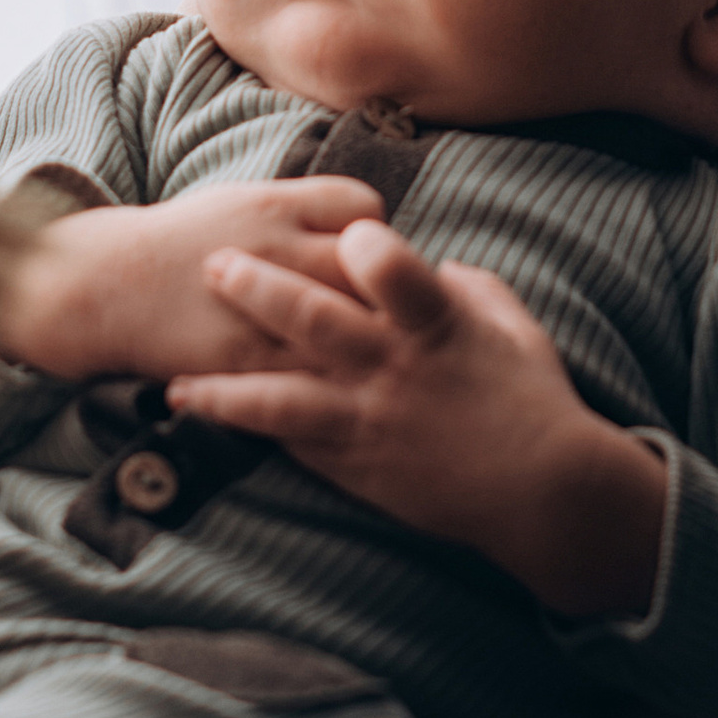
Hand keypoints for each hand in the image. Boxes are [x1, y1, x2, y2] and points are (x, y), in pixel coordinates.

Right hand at [0, 178, 387, 383]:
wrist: (110, 286)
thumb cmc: (185, 240)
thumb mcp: (244, 200)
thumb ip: (307, 208)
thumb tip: (371, 224)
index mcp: (274, 204)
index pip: (363, 206)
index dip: (374, 231)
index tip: (365, 254)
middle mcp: (274, 250)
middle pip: (365, 268)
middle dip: (382, 292)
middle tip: (378, 310)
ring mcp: (261, 310)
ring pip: (346, 327)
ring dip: (363, 342)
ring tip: (360, 350)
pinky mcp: (246, 363)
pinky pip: (308, 377)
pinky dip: (329, 383)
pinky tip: (332, 386)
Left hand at [168, 220, 668, 616]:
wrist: (542, 490)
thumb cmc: (531, 396)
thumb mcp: (505, 318)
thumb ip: (456, 282)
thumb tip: (421, 259)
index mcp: (437, 322)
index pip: (393, 270)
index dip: (364, 244)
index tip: (343, 227)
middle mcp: (394, 367)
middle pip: (313, 321)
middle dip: (258, 288)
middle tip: (212, 263)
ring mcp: (370, 418)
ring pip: (283, 396)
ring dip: (225, 384)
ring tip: (175, 379)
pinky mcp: (358, 461)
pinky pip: (292, 443)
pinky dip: (248, 431)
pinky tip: (210, 421)